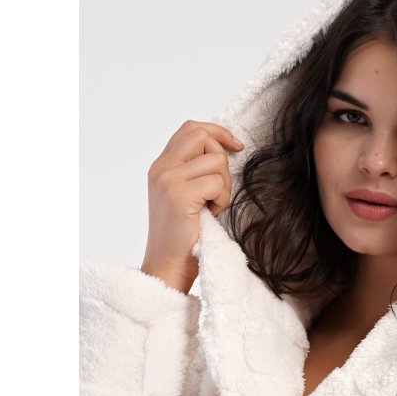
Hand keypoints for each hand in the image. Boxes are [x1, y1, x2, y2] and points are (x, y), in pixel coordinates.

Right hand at [141, 119, 244, 293]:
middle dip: (222, 159)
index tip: (235, 147)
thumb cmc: (182, 238)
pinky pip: (217, 183)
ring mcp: (168, 180)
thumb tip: (223, 151)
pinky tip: (212, 214)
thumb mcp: (183, 197)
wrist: (167, 267)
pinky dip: (222, 200)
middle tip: (219, 189)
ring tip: (211, 207)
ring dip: (223, 186)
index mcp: (161, 166)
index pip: (191, 129)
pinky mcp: (180, 195)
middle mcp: (161, 169)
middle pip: (202, 135)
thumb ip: (193, 172)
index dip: (217, 133)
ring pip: (215, 161)